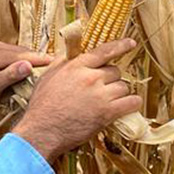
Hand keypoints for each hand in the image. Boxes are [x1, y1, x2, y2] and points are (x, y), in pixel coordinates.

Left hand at [0, 42, 55, 125]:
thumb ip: (9, 76)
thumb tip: (28, 65)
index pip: (25, 55)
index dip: (43, 61)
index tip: (59, 65)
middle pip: (26, 53)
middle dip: (40, 62)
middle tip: (58, 71)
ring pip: (24, 55)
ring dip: (34, 63)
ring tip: (49, 72)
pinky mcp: (0, 53)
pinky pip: (18, 57)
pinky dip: (26, 64)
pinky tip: (33, 73)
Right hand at [11, 39, 141, 160]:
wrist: (41, 131)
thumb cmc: (41, 105)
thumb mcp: (47, 76)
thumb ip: (62, 62)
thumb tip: (72, 54)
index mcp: (76, 66)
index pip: (103, 51)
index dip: (120, 46)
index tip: (131, 43)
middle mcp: (90, 77)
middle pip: (115, 71)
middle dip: (110, 80)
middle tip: (101, 90)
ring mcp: (100, 95)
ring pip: (123, 87)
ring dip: (119, 94)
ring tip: (108, 102)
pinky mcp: (107, 112)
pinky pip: (131, 102)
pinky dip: (132, 104)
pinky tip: (128, 107)